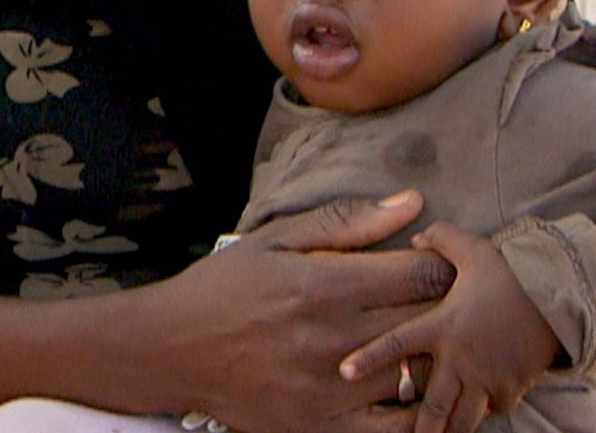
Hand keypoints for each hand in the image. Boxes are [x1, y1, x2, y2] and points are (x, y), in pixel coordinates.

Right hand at [162, 192, 455, 432]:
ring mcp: (329, 391)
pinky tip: (406, 390)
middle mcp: (330, 339)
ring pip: (420, 376)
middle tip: (438, 305)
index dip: (441, 267)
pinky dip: (416, 411)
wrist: (169, 349)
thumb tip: (414, 203)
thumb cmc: (223, 288)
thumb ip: (344, 221)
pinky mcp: (322, 430)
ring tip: (419, 344)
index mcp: (321, 285)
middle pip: (431, 325)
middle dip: (444, 311)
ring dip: (429, 358)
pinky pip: (397, 429)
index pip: (425, 274)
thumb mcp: (273, 241)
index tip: (431, 267)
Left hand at [338, 222, 561, 432]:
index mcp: (442, 326)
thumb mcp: (472, 249)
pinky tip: (469, 418)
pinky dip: (480, 416)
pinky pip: (492, 410)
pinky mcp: (511, 387)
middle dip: (419, 425)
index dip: (368, 358)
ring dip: (447, 429)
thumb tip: (417, 238)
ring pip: (463, 416)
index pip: (396, 344)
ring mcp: (487, 377)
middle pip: (432, 402)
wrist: (559, 299)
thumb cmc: (512, 273)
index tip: (344, 373)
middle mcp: (461, 358)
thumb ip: (439, 240)